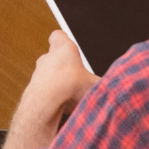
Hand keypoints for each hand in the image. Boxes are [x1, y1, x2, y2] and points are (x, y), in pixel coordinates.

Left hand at [15, 30, 97, 147]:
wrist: (45, 105)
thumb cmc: (70, 88)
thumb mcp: (98, 85)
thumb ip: (105, 86)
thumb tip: (117, 91)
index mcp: (63, 49)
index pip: (58, 36)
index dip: (64, 41)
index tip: (70, 49)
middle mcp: (46, 60)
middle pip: (54, 60)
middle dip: (65, 70)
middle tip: (78, 82)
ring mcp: (36, 77)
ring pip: (48, 79)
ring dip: (57, 88)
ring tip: (72, 101)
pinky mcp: (31, 93)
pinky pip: (43, 96)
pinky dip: (51, 102)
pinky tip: (63, 112)